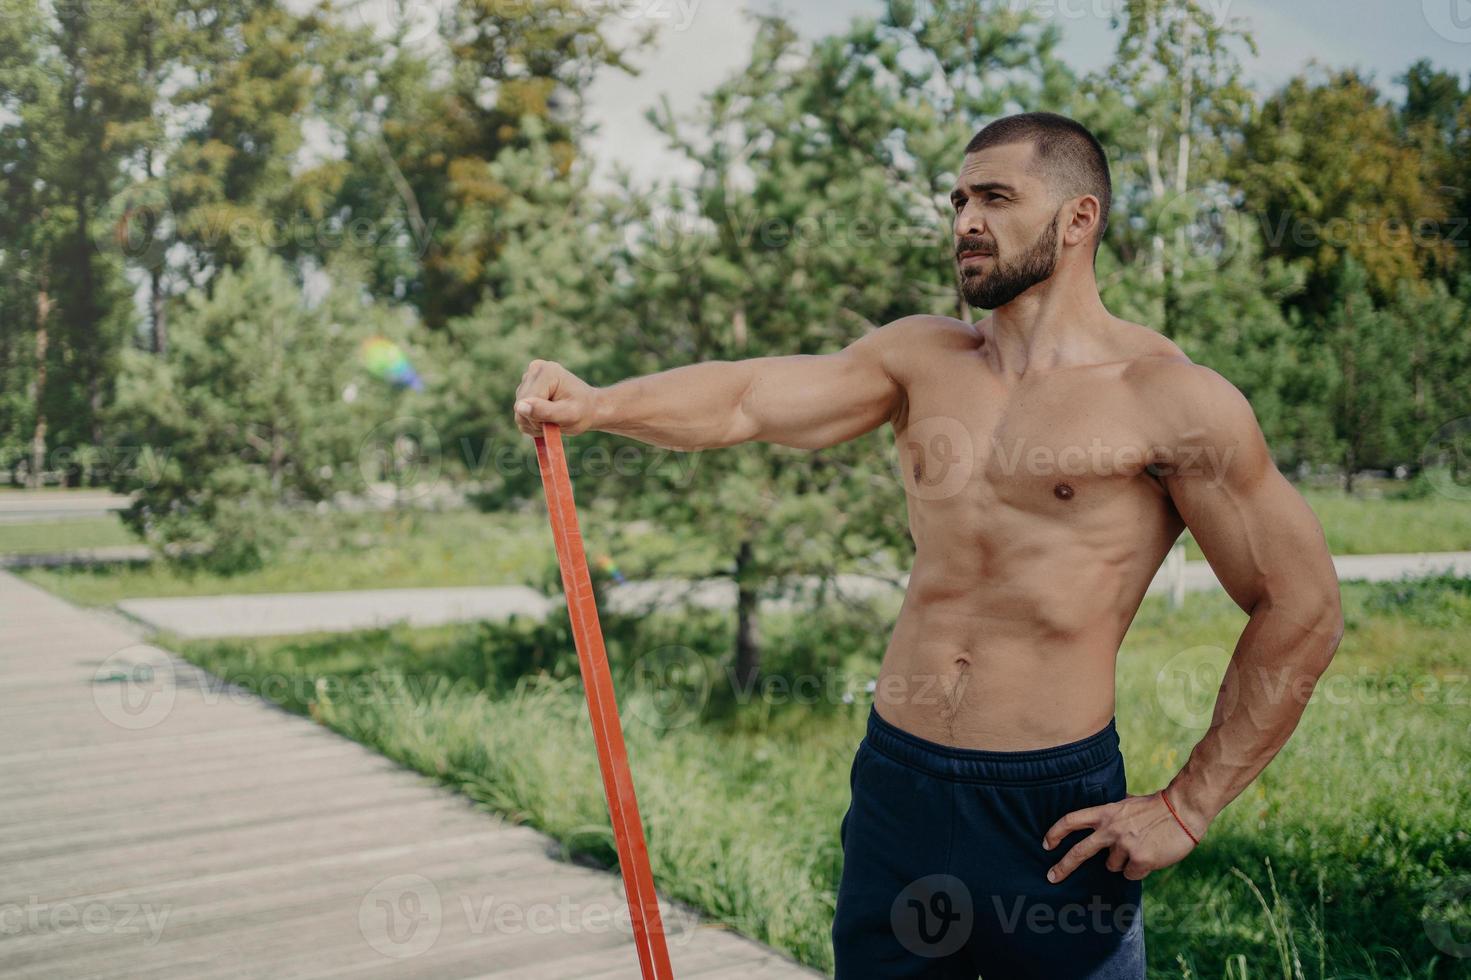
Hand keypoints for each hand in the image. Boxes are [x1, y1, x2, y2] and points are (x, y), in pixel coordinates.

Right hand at [513, 359, 599, 437]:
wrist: (589, 407)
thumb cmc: (583, 411)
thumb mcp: (568, 415)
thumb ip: (544, 411)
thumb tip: (519, 407)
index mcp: (545, 372)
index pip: (526, 402)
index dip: (538, 419)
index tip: (556, 421)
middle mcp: (534, 370)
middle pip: (520, 406)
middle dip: (536, 421)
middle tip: (555, 422)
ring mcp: (528, 378)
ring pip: (519, 411)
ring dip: (535, 422)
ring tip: (553, 419)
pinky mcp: (525, 387)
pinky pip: (520, 412)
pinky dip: (532, 421)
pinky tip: (547, 417)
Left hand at [1041, 791, 1199, 883]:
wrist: (1183, 809)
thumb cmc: (1156, 807)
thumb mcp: (1127, 804)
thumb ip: (1111, 814)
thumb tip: (1098, 822)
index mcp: (1106, 813)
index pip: (1072, 820)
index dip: (1056, 832)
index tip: (1046, 843)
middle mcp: (1111, 829)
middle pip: (1080, 851)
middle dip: (1063, 866)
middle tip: (1051, 876)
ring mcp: (1125, 845)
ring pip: (1112, 866)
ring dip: (1123, 863)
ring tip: (1140, 847)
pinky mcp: (1140, 860)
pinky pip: (1130, 875)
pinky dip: (1138, 870)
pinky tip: (1150, 856)